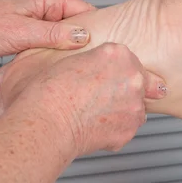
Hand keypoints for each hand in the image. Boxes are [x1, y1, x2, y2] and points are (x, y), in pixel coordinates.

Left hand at [0, 0, 95, 59]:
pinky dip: (49, 49)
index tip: (100, 47)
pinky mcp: (26, 27)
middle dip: (77, 41)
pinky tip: (49, 62)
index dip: (93, 29)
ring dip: (61, 47)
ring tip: (65, 63)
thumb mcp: (24, 33)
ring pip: (60, 32)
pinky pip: (47, 38)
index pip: (83, 10)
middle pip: (74, 22)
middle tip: (82, 61)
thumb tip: (84, 36)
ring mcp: (34, 15)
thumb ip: (56, 35)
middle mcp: (42, 2)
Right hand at [0, 43, 166, 156]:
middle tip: (96, 98)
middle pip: (135, 82)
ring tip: (93, 113)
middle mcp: (132, 76)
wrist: (46, 121)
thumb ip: (91, 59)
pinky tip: (94, 126)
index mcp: (117, 53)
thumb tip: (95, 67)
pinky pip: (127, 127)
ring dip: (120, 110)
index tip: (103, 79)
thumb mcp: (68, 57)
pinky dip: (114, 129)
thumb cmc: (47, 91)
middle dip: (120, 90)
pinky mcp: (130, 129)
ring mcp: (134, 104)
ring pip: (133, 106)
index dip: (113, 71)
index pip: (126, 59)